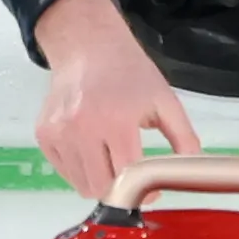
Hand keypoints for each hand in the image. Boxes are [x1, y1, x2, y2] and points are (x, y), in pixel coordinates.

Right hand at [30, 0, 198, 199]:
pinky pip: (64, 171)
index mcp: (116, 121)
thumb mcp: (165, 100)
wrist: (89, 47)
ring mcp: (59, 133)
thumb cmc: (130, 73)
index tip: (152, 190)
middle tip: (131, 180)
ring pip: (81, 184)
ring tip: (111, 162)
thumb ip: (183, 137)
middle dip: (121, 191)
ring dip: (100, 183)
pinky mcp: (44, 135)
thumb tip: (193, 169)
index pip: (128, 177)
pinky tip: (92, 151)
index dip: (144, 190)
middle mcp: (82, 129)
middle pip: (102, 187)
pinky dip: (80, 171)